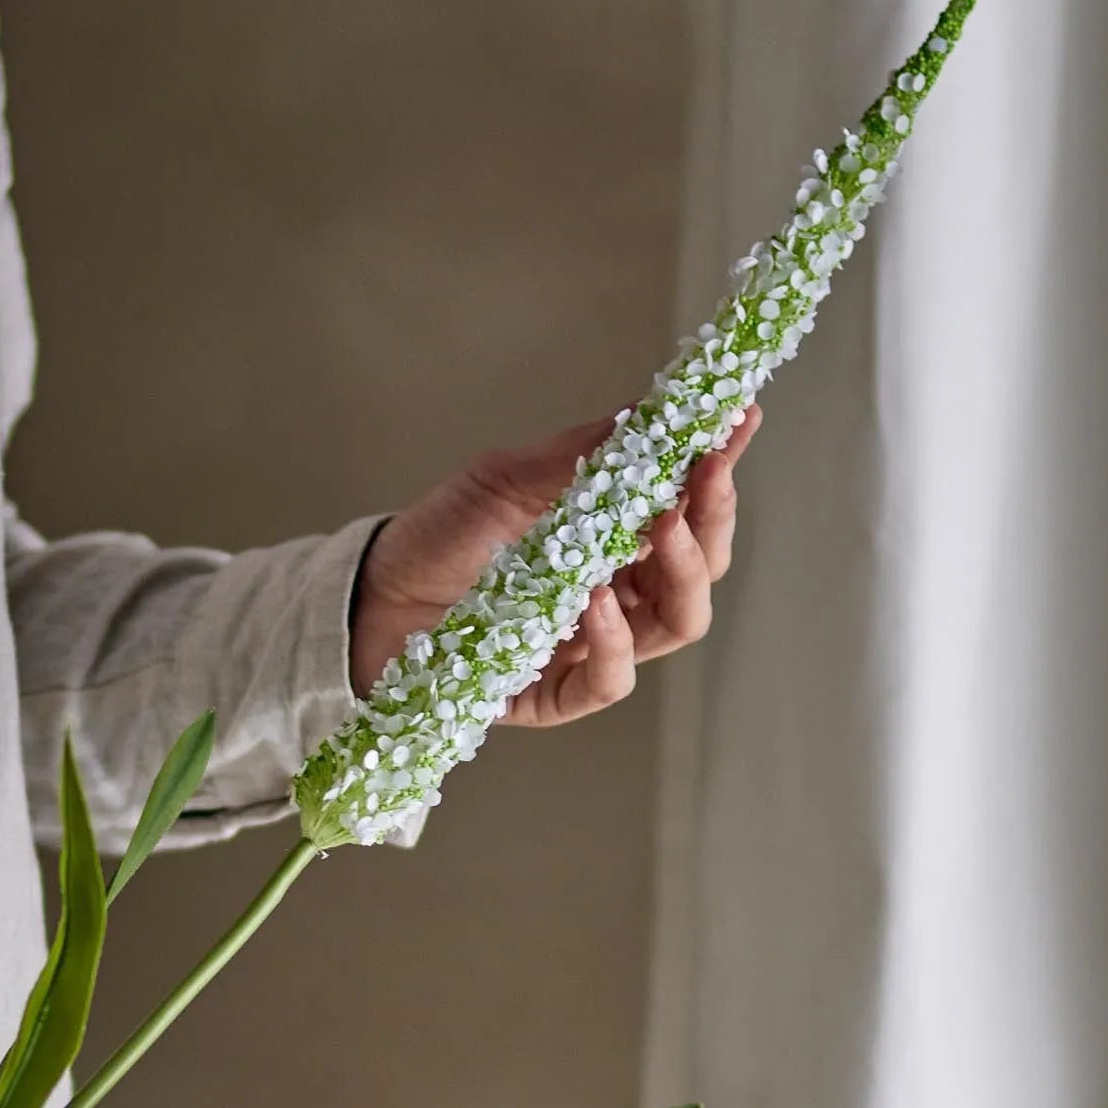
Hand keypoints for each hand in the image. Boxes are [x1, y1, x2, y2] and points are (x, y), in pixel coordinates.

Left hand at [350, 404, 760, 721]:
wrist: (369, 598)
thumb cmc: (440, 537)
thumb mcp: (505, 478)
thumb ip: (578, 455)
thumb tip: (650, 412)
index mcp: (615, 540)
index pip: (688, 508)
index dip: (717, 469)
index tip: (738, 419)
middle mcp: (618, 594)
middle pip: (700, 568)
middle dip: (711, 518)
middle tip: (704, 474)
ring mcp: (593, 647)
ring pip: (677, 623)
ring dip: (679, 573)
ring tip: (661, 527)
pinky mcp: (557, 695)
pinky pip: (611, 679)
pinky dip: (612, 640)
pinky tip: (594, 600)